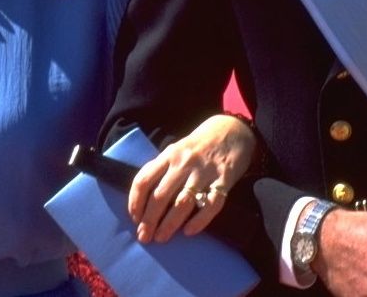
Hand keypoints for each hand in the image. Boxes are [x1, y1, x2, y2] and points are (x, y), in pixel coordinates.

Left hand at [128, 114, 256, 243]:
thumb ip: (162, 169)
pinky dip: (199, 220)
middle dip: (149, 220)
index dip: (135, 202)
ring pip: (183, 202)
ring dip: (169, 224)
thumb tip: (143, 199)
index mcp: (169, 155)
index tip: (134, 218)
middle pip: (161, 195)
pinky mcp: (224, 179)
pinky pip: (211, 204)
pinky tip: (189, 232)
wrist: (232, 129)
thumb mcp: (177, 150)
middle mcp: (184, 163)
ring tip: (161, 237)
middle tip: (144, 237)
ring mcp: (204, 171)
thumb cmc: (199, 145)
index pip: (144, 180)